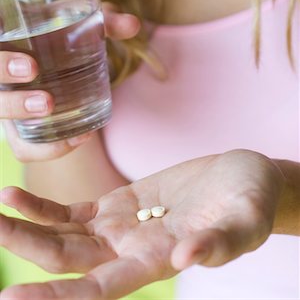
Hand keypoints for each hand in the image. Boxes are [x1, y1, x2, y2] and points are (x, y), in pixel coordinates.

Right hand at [0, 3, 139, 160]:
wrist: (54, 64)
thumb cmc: (60, 38)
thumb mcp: (78, 26)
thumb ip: (103, 23)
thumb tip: (133, 25)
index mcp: (7, 40)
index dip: (0, 56)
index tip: (16, 44)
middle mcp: (2, 72)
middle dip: (2, 74)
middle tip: (31, 69)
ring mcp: (8, 102)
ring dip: (17, 110)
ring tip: (51, 105)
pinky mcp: (21, 130)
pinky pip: (23, 147)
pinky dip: (46, 148)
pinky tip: (79, 138)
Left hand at [0, 149, 284, 298]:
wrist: (243, 179)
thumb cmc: (251, 202)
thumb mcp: (244, 222)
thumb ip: (218, 244)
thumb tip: (186, 261)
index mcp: (156, 262)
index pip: (97, 290)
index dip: (57, 297)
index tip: (12, 297)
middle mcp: (129, 250)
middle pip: (66, 259)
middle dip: (26, 247)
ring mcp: (120, 226)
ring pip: (63, 233)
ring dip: (28, 223)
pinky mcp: (120, 202)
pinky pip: (74, 210)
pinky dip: (46, 206)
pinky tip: (19, 194)